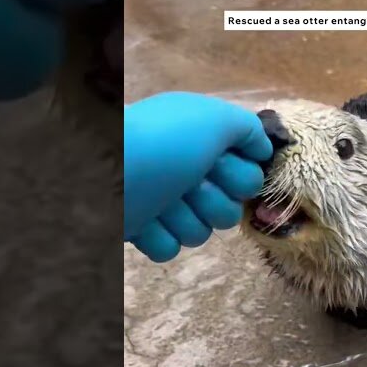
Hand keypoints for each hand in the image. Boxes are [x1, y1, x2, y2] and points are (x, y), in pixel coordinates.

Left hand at [124, 92, 271, 261]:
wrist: (103, 172)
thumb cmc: (162, 141)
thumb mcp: (214, 118)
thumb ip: (247, 129)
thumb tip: (263, 148)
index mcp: (205, 145)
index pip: (248, 178)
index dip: (241, 177)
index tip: (221, 167)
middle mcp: (188, 173)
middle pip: (229, 211)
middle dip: (214, 202)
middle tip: (190, 186)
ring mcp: (164, 204)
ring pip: (201, 232)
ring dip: (185, 219)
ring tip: (162, 204)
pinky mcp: (143, 231)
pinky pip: (170, 248)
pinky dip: (160, 237)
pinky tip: (145, 222)